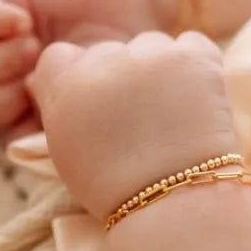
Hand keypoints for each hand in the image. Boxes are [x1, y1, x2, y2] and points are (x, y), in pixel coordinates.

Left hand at [0, 0, 163, 132]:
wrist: (139, 0)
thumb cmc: (129, 58)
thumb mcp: (107, 100)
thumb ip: (72, 128)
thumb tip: (37, 150)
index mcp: (35, 109)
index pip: (3, 133)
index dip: (18, 128)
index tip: (47, 115)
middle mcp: (14, 78)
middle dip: (4, 97)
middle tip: (36, 79)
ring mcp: (3, 40)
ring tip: (34, 45)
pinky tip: (24, 21)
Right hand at [28, 31, 236, 218]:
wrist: (174, 205)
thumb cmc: (117, 189)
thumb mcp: (66, 151)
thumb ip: (58, 108)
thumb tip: (52, 80)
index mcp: (65, 84)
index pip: (61, 57)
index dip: (82, 80)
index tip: (100, 107)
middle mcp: (104, 61)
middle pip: (110, 51)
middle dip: (123, 78)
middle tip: (143, 120)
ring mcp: (151, 56)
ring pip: (152, 46)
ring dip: (161, 70)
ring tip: (173, 115)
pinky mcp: (194, 59)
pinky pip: (194, 45)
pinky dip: (198, 67)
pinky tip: (197, 101)